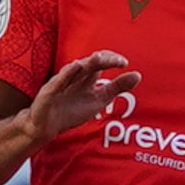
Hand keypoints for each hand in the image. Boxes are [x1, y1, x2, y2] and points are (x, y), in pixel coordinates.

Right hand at [23, 49, 140, 141]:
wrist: (46, 125)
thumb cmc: (72, 110)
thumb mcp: (100, 99)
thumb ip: (117, 87)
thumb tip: (138, 75)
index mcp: (88, 76)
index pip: (101, 62)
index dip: (112, 60)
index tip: (124, 63)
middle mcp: (75, 75)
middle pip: (91, 63)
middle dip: (104, 60)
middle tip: (117, 61)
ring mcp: (62, 81)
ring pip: (76, 69)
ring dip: (88, 63)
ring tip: (99, 58)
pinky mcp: (50, 91)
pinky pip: (59, 81)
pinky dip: (67, 73)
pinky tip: (75, 66)